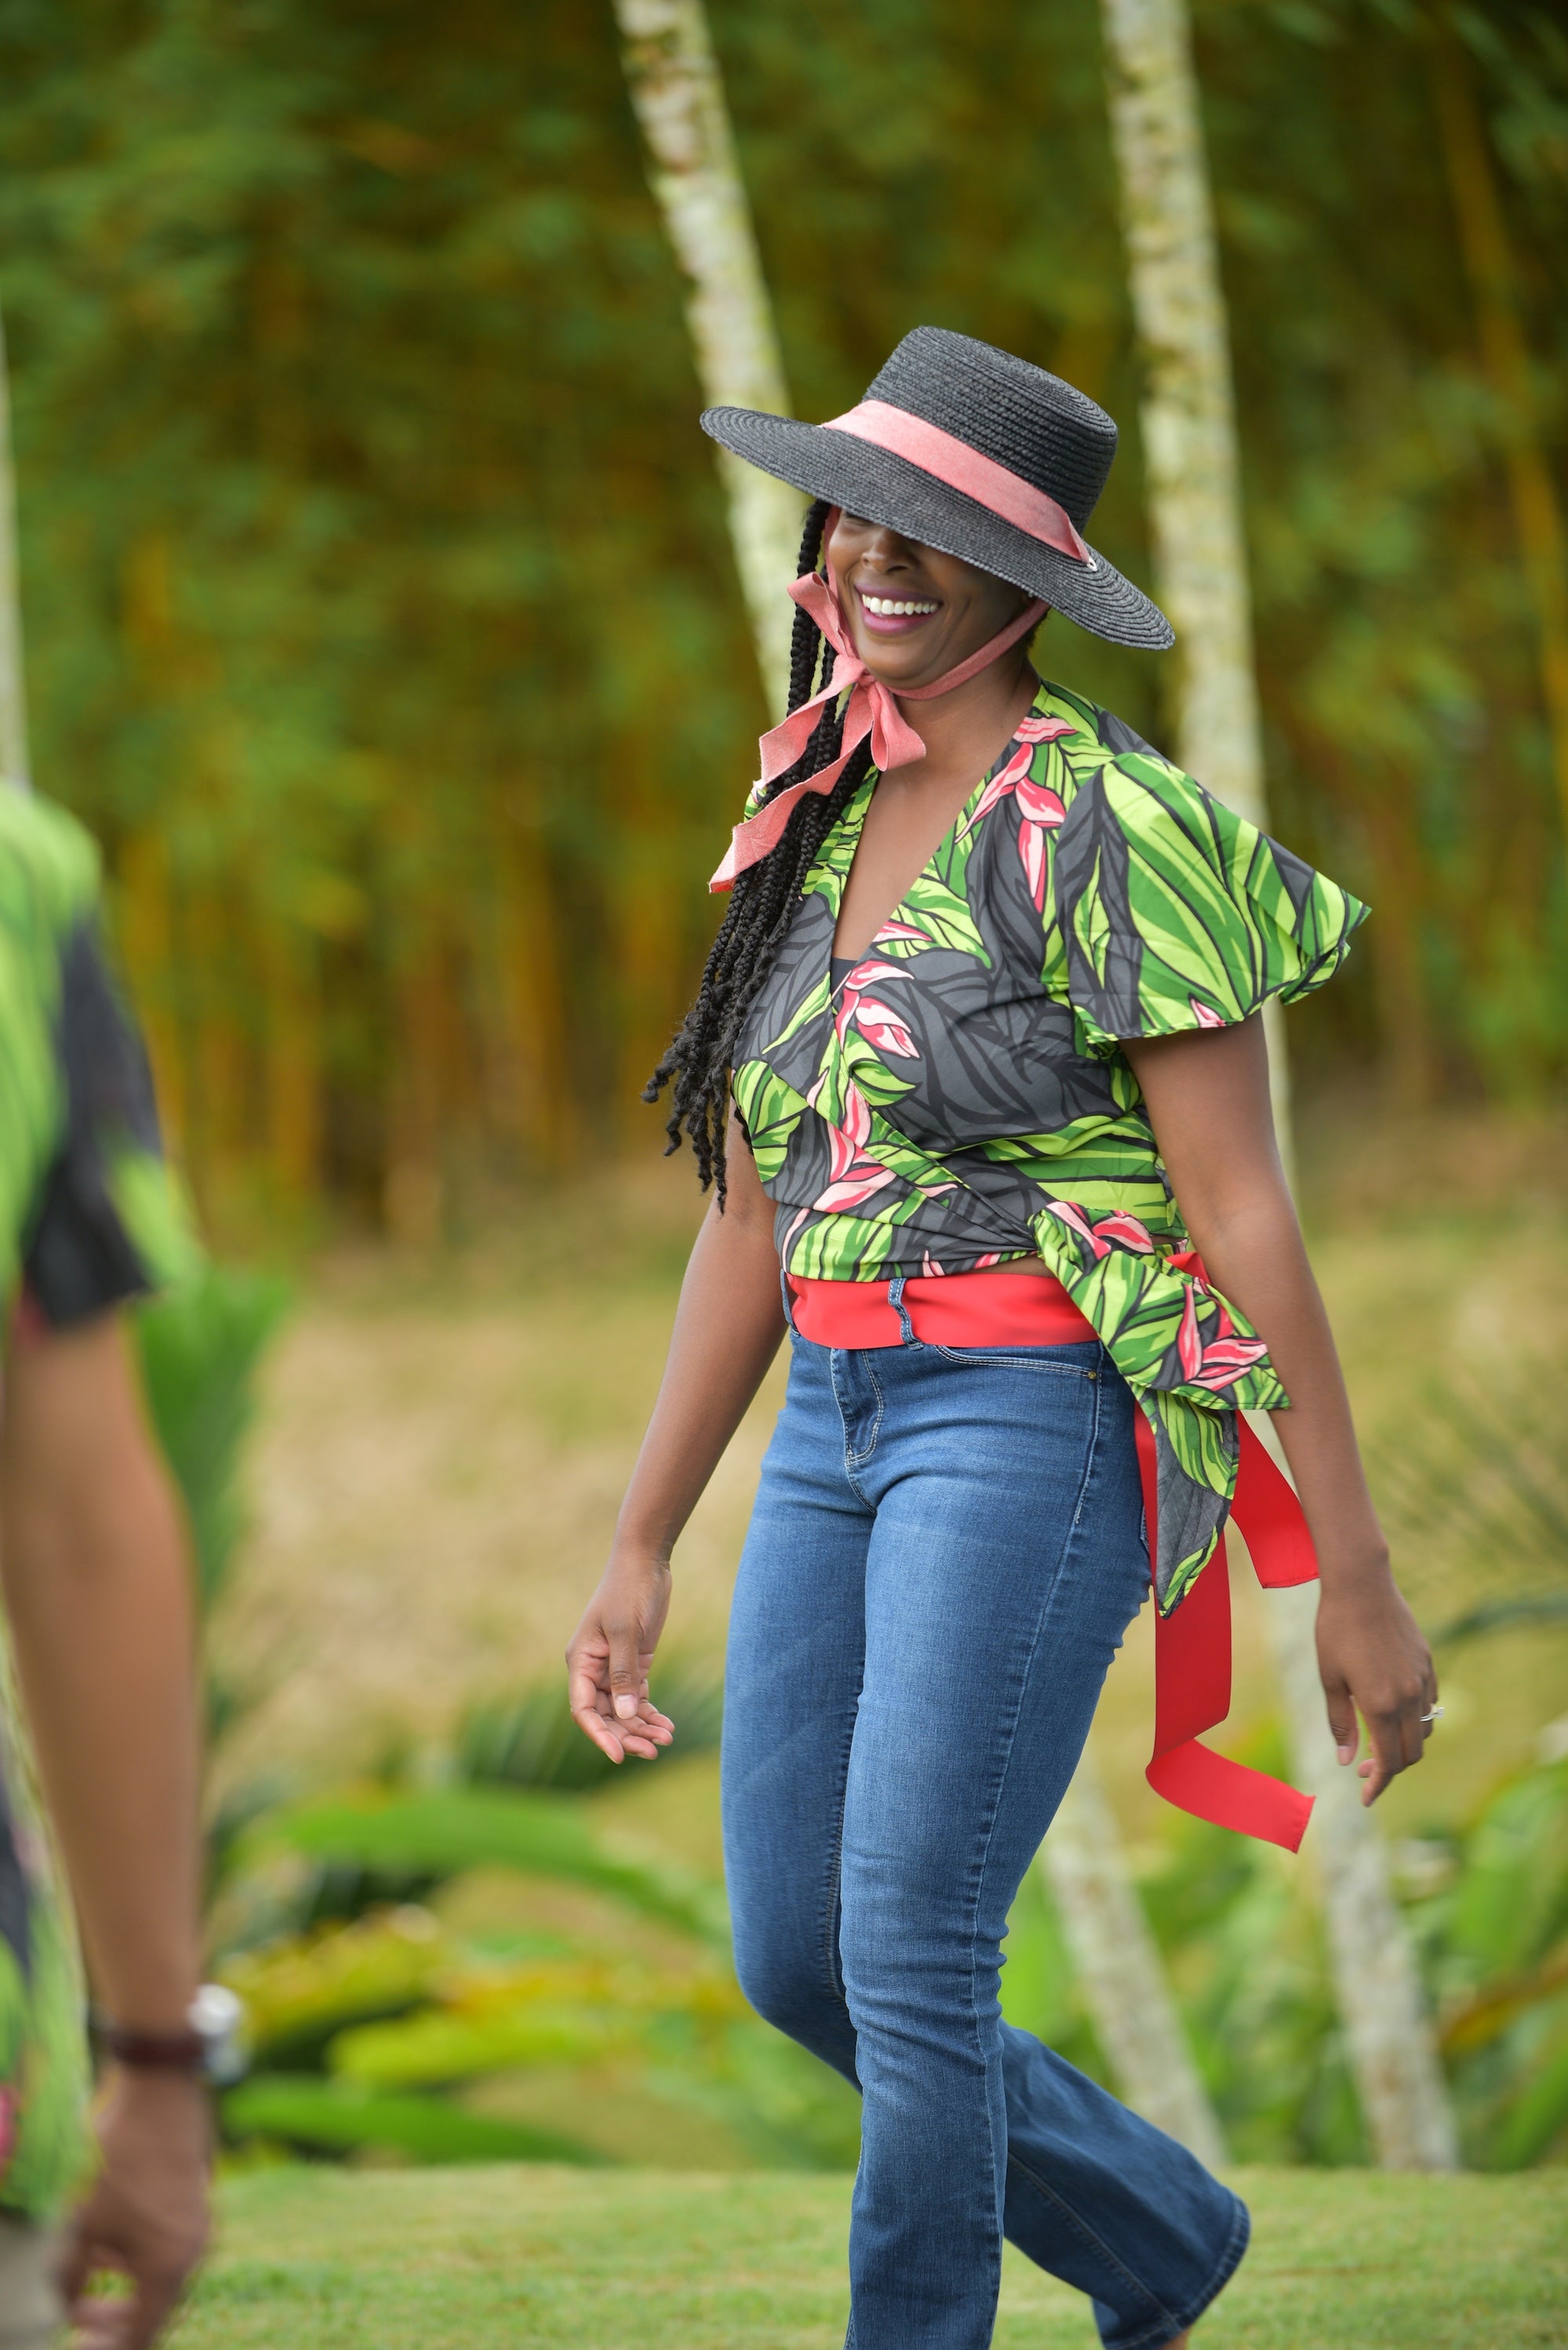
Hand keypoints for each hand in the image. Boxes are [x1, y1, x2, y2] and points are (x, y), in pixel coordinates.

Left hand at [60, 2068, 209, 2348]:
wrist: (163, 2092)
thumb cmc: (121, 2159)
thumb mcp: (83, 2222)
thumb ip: (68, 2277)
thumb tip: (67, 2307)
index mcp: (169, 2268)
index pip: (140, 2337)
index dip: (108, 2348)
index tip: (80, 2344)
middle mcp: (194, 2253)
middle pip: (155, 2312)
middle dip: (115, 2324)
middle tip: (79, 2324)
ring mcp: (200, 2227)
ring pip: (162, 2280)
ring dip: (125, 2291)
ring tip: (87, 2285)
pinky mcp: (197, 2204)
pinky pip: (170, 2252)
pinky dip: (140, 2263)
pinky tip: (110, 2249)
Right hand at [566, 1552, 675, 1763]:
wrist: (645, 1562)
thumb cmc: (629, 1590)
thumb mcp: (626, 1632)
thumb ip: (624, 1674)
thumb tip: (625, 1714)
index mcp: (581, 1661)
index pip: (583, 1709)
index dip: (600, 1734)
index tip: (618, 1755)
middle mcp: (592, 1668)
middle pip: (605, 1714)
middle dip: (627, 1734)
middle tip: (654, 1750)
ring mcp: (613, 1667)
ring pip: (623, 1709)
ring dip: (642, 1726)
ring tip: (666, 1739)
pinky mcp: (633, 1663)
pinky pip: (638, 1696)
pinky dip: (650, 1712)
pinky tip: (666, 1726)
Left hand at [1316, 1565, 1436, 1804]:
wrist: (1361, 1586)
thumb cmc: (1336, 1630)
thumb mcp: (1330, 1679)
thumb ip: (1341, 1723)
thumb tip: (1347, 1761)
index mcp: (1382, 1704)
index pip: (1389, 1761)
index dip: (1378, 1784)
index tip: (1365, 1797)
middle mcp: (1409, 1696)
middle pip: (1412, 1752)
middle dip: (1390, 1769)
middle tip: (1363, 1768)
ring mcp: (1422, 1679)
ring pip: (1424, 1730)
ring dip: (1404, 1745)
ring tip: (1376, 1742)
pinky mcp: (1428, 1663)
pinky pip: (1429, 1704)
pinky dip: (1415, 1720)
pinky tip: (1391, 1714)